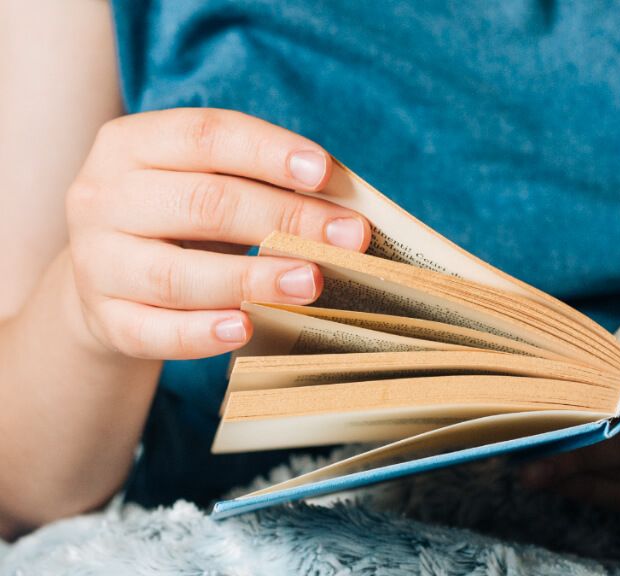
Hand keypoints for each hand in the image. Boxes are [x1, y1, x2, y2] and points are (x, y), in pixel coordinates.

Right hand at [65, 108, 369, 359]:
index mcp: (131, 144)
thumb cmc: (179, 220)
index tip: (325, 172)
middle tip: (349, 238)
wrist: (105, 276)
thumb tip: (342, 206)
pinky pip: (152, 331)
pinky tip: (244, 330)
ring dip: (252, 279)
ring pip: (177, 274)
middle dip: (285, 219)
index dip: (268, 152)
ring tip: (312, 283)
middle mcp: (103, 198)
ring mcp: (98, 262)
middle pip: (203, 203)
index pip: (205, 136)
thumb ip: (261, 182)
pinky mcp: (104, 320)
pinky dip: (200, 333)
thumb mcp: (205, 182)